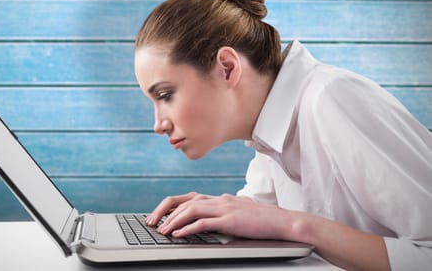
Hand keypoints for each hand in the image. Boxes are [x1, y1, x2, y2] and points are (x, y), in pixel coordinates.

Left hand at [148, 192, 288, 239]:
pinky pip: (203, 223)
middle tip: (151, 222)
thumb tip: (209, 220)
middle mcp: (218, 200)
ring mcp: (224, 208)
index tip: (159, 216)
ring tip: (162, 231)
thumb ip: (223, 213)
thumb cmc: (261, 219)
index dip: (171, 206)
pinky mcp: (229, 220)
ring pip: (191, 210)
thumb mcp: (238, 212)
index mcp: (219, 199)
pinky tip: (179, 235)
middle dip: (164, 211)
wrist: (281, 221)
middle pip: (184, 200)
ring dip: (173, 221)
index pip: (188, 198)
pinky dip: (188, 228)